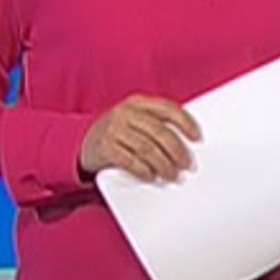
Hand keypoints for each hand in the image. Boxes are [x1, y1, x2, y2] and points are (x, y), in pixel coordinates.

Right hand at [78, 95, 200, 181]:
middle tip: (187, 165)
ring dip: (164, 165)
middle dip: (177, 151)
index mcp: (138, 103)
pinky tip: (152, 176)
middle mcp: (126, 113)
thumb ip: (156, 125)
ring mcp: (114, 129)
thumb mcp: (135, 121)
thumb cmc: (118, 133)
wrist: (82, 143)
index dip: (186, 123)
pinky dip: (144, 170)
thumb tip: (187, 144)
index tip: (197, 138)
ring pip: (147, 148)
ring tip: (173, 175)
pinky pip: (130, 161)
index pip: (168, 109)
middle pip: (160, 132)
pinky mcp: (105, 147)